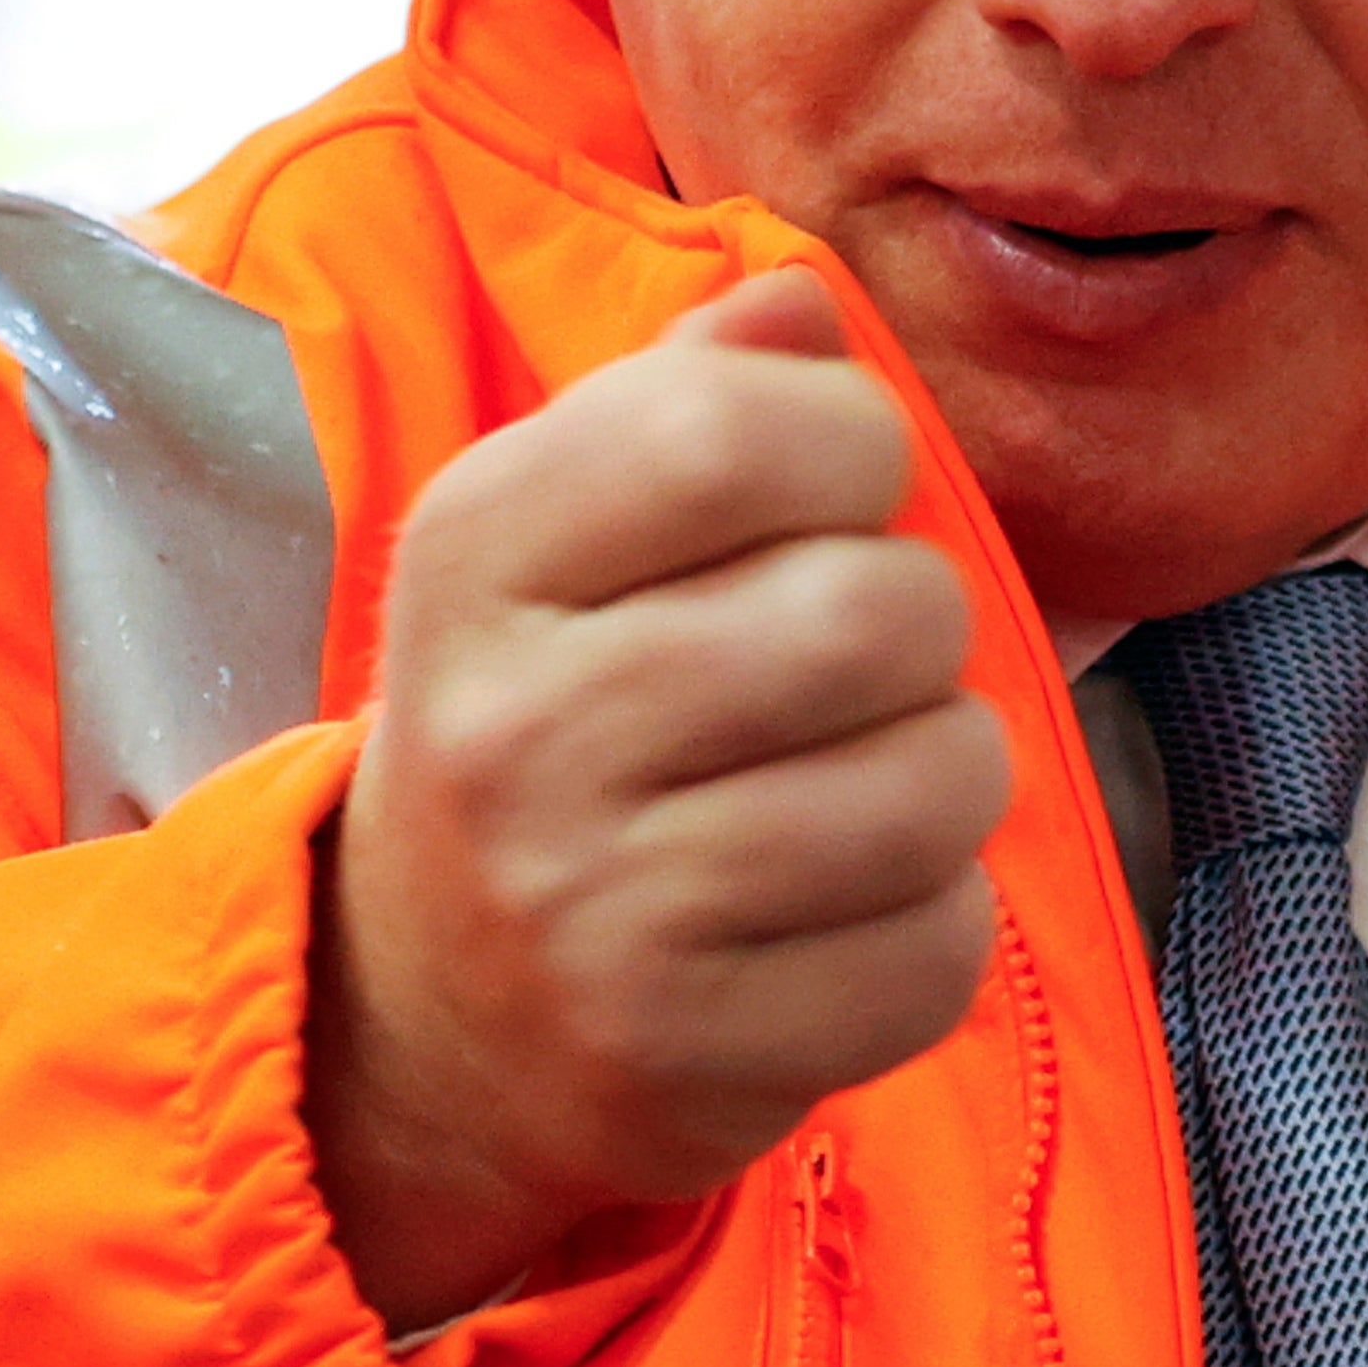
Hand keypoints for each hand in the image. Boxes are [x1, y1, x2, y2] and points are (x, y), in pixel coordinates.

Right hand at [307, 269, 1012, 1328]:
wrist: (421, 1017)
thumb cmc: (550, 715)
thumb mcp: (561, 529)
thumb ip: (691, 391)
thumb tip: (806, 305)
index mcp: (478, 556)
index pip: (738, 429)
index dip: (851, 441)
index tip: (836, 491)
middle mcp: (516, 733)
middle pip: (876, 610)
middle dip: (919, 618)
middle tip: (862, 657)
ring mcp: (595, 914)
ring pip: (935, 784)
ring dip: (946, 771)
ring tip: (867, 778)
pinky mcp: (685, 1062)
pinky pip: (935, 948)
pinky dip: (935, 919)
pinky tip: (850, 905)